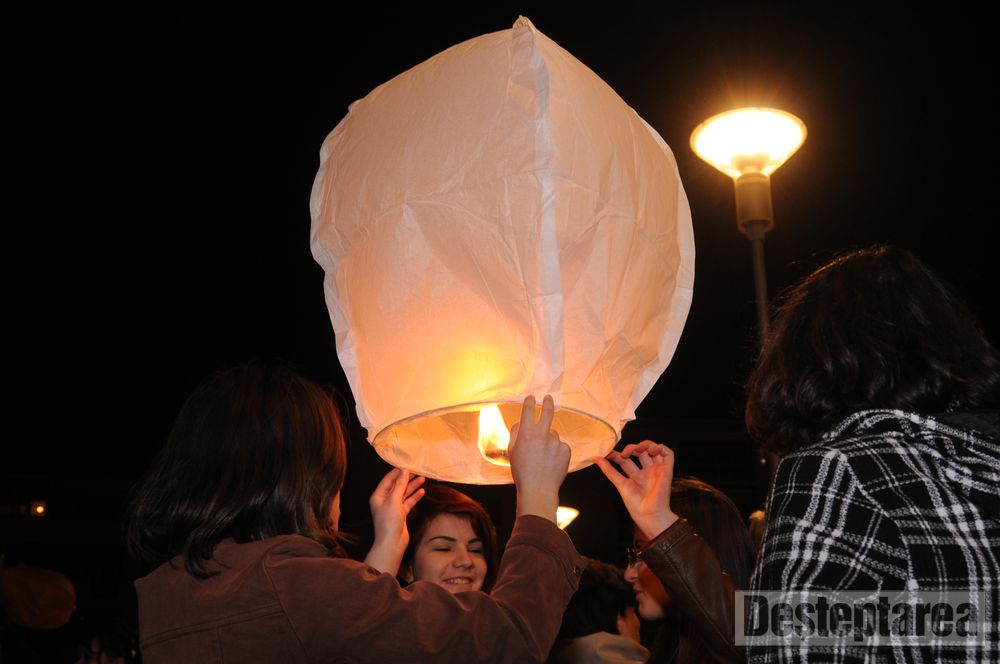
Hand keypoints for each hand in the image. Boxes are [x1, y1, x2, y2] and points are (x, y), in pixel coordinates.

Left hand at [364, 468, 424, 573]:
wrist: (392, 543)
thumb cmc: (389, 522)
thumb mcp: (394, 500)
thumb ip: (400, 485)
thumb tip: (404, 471)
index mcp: (379, 496)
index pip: (388, 479)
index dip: (398, 472)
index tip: (408, 465)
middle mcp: (385, 500)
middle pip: (397, 485)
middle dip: (407, 478)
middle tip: (418, 470)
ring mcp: (393, 507)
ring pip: (404, 493)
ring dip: (412, 486)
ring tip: (423, 478)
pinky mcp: (400, 514)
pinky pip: (408, 502)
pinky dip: (415, 496)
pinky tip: (422, 491)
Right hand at [509, 395, 570, 523]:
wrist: (538, 489)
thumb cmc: (522, 471)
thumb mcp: (512, 451)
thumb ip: (516, 433)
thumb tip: (521, 422)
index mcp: (527, 434)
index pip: (528, 411)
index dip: (529, 402)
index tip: (531, 397)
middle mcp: (542, 435)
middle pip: (547, 412)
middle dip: (547, 402)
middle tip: (548, 398)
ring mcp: (555, 442)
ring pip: (552, 434)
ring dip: (548, 441)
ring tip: (543, 458)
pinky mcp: (565, 449)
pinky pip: (560, 445)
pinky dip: (556, 451)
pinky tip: (551, 462)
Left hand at [593, 441, 678, 539]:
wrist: (649, 515)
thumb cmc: (636, 505)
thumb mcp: (620, 484)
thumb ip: (609, 471)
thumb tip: (595, 458)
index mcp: (636, 476)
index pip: (626, 460)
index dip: (617, 454)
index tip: (608, 453)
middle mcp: (646, 472)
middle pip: (639, 452)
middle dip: (630, 448)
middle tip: (624, 454)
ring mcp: (656, 470)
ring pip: (653, 449)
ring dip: (645, 444)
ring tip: (637, 450)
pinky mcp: (666, 470)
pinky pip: (668, 453)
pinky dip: (660, 447)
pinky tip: (651, 450)